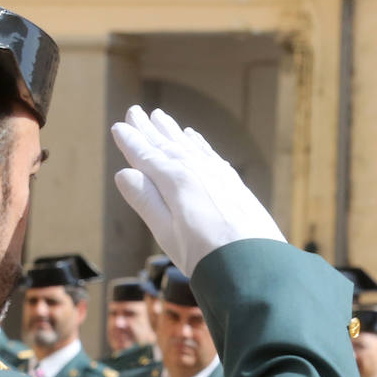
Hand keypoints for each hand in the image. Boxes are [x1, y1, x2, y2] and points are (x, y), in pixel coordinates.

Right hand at [110, 106, 284, 275]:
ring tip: (160, 117)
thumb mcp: (167, 233)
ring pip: (189, 145)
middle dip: (149, 129)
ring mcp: (219, 175)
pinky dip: (198, 143)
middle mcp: (197, 170)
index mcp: (175, 181)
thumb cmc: (207, 256)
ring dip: (173, 131)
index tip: (119, 127)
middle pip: (167, 145)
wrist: (256, 265)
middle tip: (135, 111)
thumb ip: (146, 201)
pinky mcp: (235, 183)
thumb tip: (124, 173)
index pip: (146, 156)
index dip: (131, 142)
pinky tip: (194, 137)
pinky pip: (210, 153)